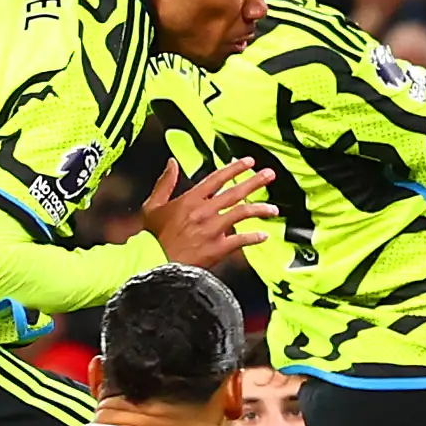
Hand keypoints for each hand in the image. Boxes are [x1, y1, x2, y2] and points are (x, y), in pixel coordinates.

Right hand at [141, 158, 275, 270]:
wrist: (152, 262)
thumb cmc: (152, 238)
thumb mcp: (153, 206)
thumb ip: (165, 182)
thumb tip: (171, 162)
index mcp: (190, 199)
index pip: (217, 178)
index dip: (234, 168)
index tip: (249, 162)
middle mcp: (204, 211)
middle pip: (235, 192)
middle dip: (254, 182)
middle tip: (269, 175)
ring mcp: (212, 229)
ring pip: (242, 213)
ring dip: (260, 209)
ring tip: (273, 209)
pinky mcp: (216, 248)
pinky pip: (240, 241)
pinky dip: (254, 238)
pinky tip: (264, 236)